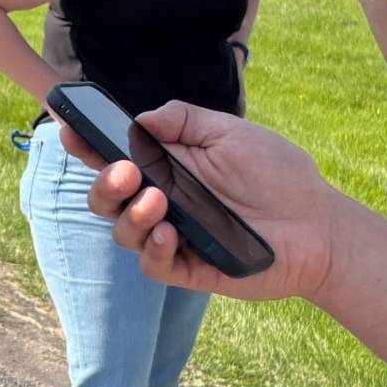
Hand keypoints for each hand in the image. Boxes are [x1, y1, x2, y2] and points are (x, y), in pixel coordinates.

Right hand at [80, 102, 340, 302]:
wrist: (317, 224)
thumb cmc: (278, 175)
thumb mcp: (232, 133)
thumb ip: (185, 120)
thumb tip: (142, 118)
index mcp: (167, 165)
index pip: (115, 155)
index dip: (87, 145)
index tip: (69, 130)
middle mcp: (163, 201)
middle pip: (106, 199)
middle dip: (103, 185)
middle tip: (124, 173)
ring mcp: (173, 236)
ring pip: (123, 232)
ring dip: (130, 216)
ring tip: (158, 202)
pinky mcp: (189, 268)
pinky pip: (153, 264)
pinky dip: (152, 249)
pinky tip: (168, 234)